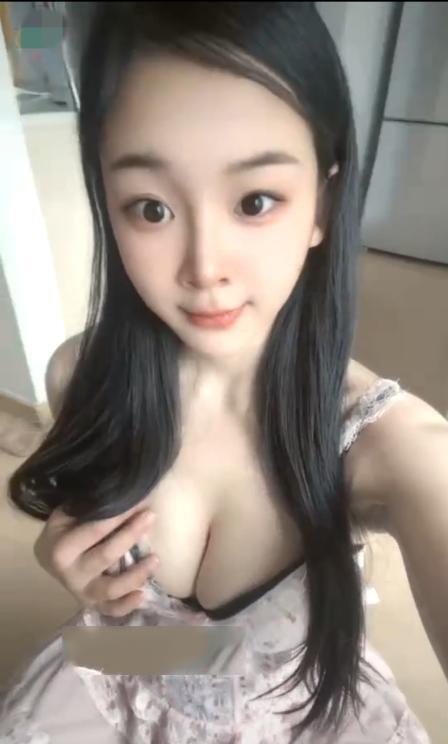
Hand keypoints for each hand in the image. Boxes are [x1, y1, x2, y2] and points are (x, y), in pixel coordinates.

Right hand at [33, 504, 159, 616]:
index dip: (120, 515)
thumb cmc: (62, 529)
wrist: (47, 555)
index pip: (95, 530)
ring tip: (155, 559)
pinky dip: (126, 606)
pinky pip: (110, 610)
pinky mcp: (91, 604)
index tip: (139, 501)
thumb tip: (121, 495)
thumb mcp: (66, 513)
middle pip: (106, 556)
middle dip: (131, 535)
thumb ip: (88, 509)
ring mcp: (81, 592)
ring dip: (136, 575)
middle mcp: (71, 574)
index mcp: (62, 549)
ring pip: (111, 589)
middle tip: (150, 516)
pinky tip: (142, 595)